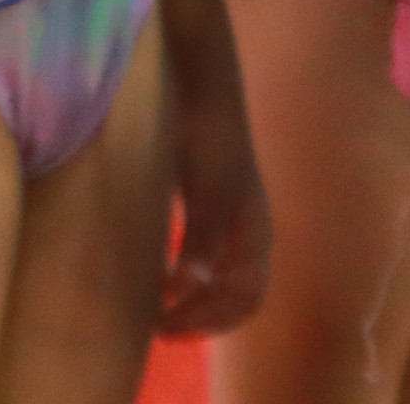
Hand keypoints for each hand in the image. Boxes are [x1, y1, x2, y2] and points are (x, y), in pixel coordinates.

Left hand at [156, 54, 271, 340]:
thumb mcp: (204, 191)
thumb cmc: (207, 137)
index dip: (208, 323)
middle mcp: (248, 232)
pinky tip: (154, 268)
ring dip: (193, 299)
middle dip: (200, 318)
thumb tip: (186, 289)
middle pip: (235, 295)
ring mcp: (230, 216)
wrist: (201, 82)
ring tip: (154, 307)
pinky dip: (184, 272)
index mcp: (255, 235)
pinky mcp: (208, 200)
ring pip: (219, 277)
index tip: (163, 328)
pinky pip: (204, 254)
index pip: (245, 301)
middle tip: (155, 328)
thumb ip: (198, 241)